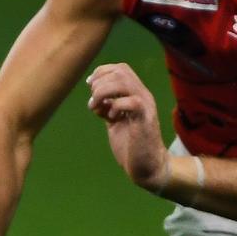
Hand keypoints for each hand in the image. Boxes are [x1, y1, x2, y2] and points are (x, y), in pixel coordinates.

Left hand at [86, 63, 169, 191]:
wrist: (147, 167)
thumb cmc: (131, 144)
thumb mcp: (115, 120)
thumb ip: (107, 106)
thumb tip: (94, 96)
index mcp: (136, 94)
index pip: (120, 69)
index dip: (101, 72)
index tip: (89, 85)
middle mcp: (143, 96)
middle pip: (121, 71)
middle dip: (100, 83)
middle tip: (93, 102)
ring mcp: (146, 106)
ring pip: (124, 82)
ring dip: (103, 92)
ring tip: (97, 108)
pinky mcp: (145, 120)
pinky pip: (131, 102)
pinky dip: (115, 107)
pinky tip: (111, 118)